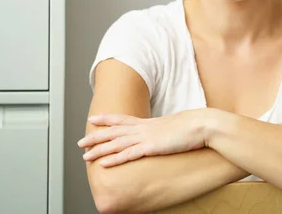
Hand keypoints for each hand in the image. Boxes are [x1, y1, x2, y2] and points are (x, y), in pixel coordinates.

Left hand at [78, 109, 208, 166]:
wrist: (202, 125)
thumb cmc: (192, 127)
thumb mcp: (174, 127)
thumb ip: (164, 131)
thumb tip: (162, 135)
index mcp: (148, 122)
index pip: (122, 119)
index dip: (107, 119)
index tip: (94, 119)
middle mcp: (143, 128)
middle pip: (113, 132)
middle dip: (95, 137)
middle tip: (80, 142)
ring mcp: (146, 137)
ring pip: (116, 144)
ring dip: (99, 150)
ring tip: (85, 156)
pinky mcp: (151, 147)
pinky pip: (128, 154)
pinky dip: (114, 159)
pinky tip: (104, 163)